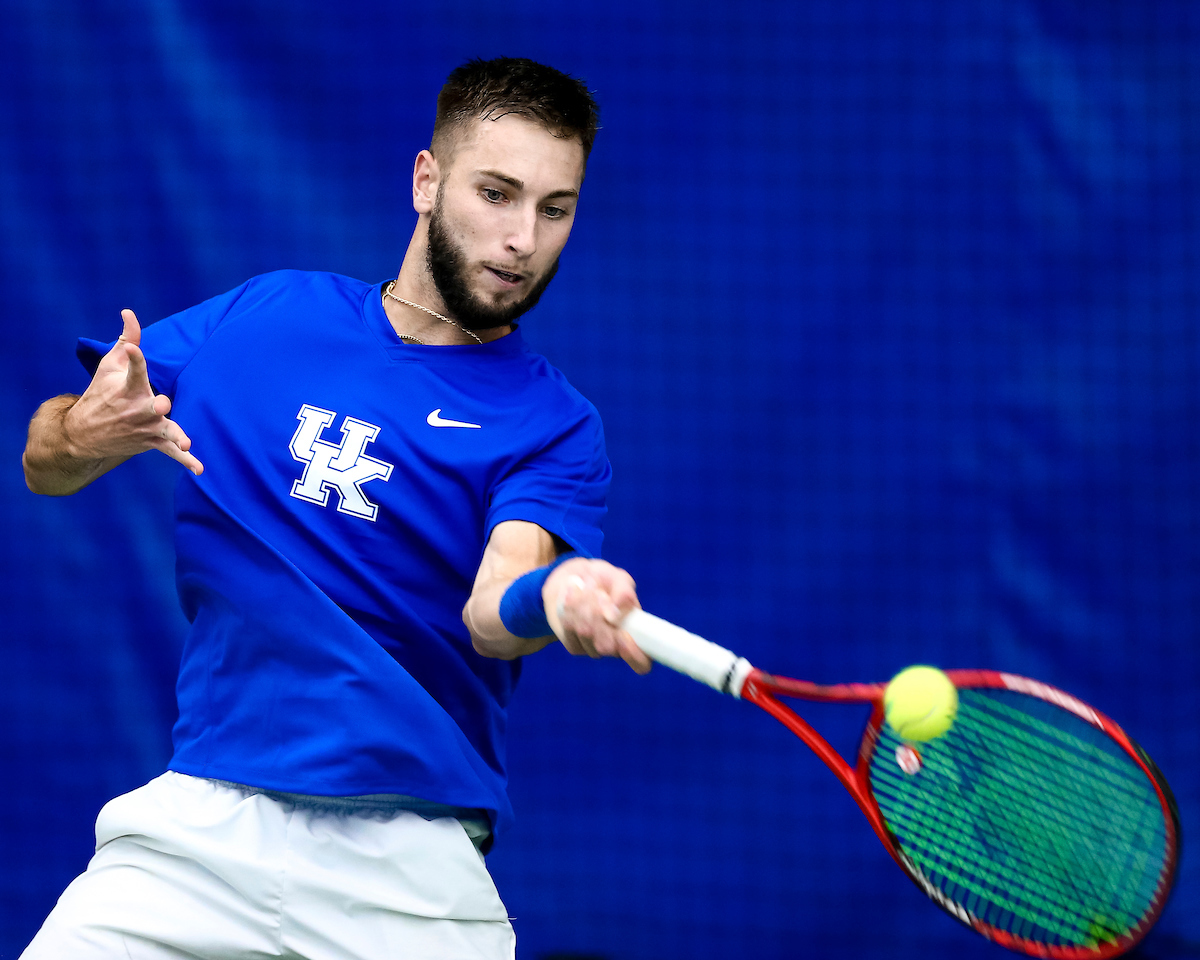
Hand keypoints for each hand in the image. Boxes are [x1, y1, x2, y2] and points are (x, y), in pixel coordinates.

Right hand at [63, 309, 202, 474]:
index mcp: (127, 387)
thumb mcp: (110, 364)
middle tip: (161, 405)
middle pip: (151, 406)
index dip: (135, 359)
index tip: (135, 351)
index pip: (133, 369)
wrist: (83, 433)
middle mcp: (137, 409)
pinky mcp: (153, 442)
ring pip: (164, 432)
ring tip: (186, 442)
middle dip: (156, 406)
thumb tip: (129, 312)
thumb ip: (128, 339)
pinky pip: (171, 453)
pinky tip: (199, 469)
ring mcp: (146, 427)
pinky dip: (185, 461)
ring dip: (175, 436)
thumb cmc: (101, 393)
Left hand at [544, 558, 651, 674]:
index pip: (642, 663)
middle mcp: (615, 648)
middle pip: (608, 646)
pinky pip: (570, 629)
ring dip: (585, 605)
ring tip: (587, 586)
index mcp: (636, 635)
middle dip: (600, 616)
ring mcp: (593, 649)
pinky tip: (573, 594)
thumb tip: (617, 610)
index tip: (623, 635)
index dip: (634, 655)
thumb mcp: (620, 579)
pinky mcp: (574, 645)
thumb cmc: (605, 581)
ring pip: (586, 634)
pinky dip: (571, 607)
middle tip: (600, 593)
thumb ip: (624, 591)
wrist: (578, 581)